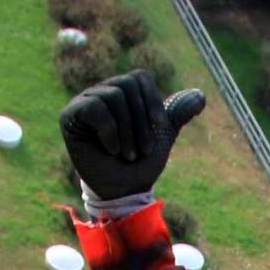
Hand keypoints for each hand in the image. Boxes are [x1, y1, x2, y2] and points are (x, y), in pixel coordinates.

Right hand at [60, 70, 206, 204]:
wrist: (124, 192)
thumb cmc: (140, 165)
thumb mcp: (162, 135)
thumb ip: (176, 113)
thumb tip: (200, 96)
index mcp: (121, 91)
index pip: (139, 77)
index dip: (152, 101)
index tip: (159, 127)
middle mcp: (101, 91)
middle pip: (126, 85)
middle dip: (141, 121)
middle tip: (141, 149)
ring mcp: (83, 102)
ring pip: (113, 96)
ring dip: (128, 131)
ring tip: (127, 153)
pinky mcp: (69, 116)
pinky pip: (95, 108)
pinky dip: (110, 132)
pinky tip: (111, 149)